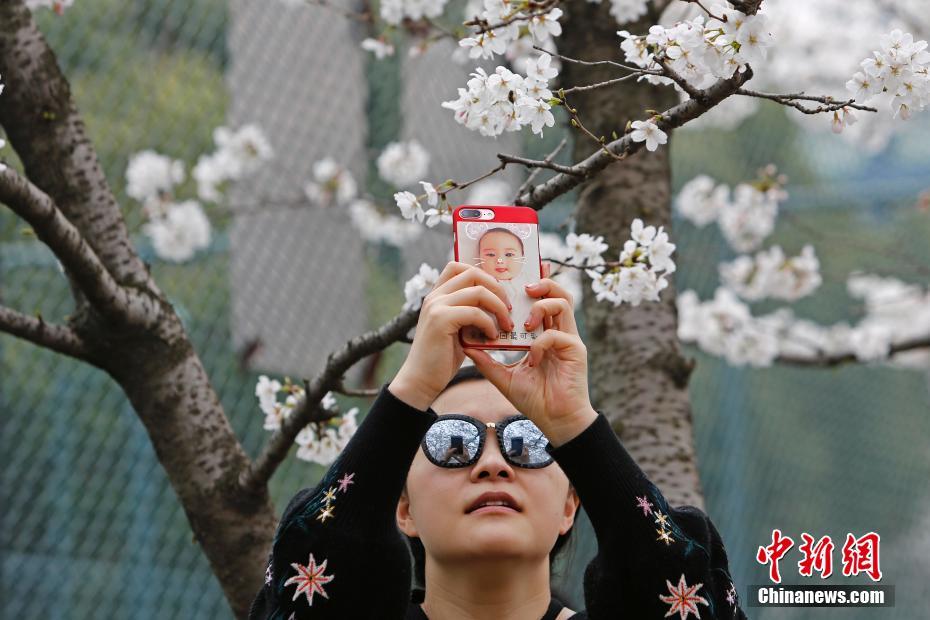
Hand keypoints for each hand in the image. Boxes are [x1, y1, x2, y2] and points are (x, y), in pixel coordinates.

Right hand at [389, 262, 513, 409]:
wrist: (420, 381)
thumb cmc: (441, 358)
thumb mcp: (457, 330)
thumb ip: (468, 313)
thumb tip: (495, 304)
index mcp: (437, 295)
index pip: (460, 267)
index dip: (483, 274)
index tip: (499, 293)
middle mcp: (435, 296)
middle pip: (473, 274)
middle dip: (497, 288)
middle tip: (508, 308)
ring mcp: (436, 306)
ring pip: (478, 291)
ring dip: (498, 307)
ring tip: (506, 325)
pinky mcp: (440, 320)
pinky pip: (475, 312)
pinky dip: (489, 323)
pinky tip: (492, 336)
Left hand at [462, 275, 597, 446]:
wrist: (555, 422)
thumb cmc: (534, 400)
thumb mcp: (504, 377)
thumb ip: (487, 360)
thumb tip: (466, 344)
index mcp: (544, 334)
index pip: (542, 300)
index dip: (533, 285)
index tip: (515, 277)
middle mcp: (559, 332)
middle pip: (558, 293)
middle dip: (541, 284)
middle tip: (524, 289)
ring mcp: (569, 340)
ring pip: (563, 303)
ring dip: (540, 308)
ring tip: (525, 323)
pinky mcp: (576, 350)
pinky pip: (556, 334)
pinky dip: (539, 342)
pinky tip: (532, 359)